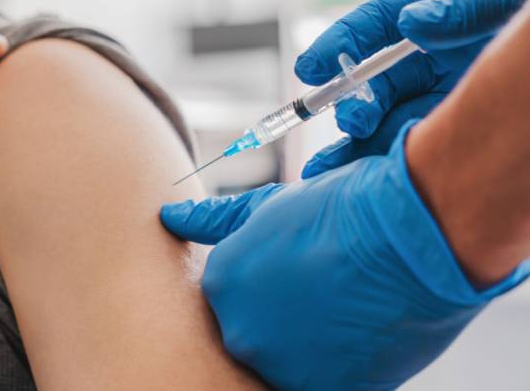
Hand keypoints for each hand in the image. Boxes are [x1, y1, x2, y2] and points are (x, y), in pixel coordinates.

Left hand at [161, 124, 528, 390]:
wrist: (413, 234)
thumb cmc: (341, 211)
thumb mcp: (267, 207)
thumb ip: (212, 221)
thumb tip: (168, 217)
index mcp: (220, 284)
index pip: (236, 296)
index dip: (274, 282)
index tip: (302, 272)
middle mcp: (239, 331)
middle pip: (258, 331)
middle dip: (286, 315)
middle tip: (326, 291)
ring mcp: (280, 366)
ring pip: (289, 360)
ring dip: (312, 343)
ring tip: (345, 308)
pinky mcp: (323, 389)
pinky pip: (323, 380)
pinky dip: (340, 363)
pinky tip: (360, 332)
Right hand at [297, 0, 529, 176]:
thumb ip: (464, 6)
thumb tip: (412, 22)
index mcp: (430, 14)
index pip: (372, 27)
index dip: (337, 46)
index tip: (309, 69)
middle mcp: (425, 56)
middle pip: (372, 81)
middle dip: (352, 103)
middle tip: (353, 123)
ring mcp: (435, 93)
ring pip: (382, 118)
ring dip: (356, 139)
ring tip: (338, 160)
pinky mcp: (449, 128)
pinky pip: (407, 145)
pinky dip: (373, 164)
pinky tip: (346, 180)